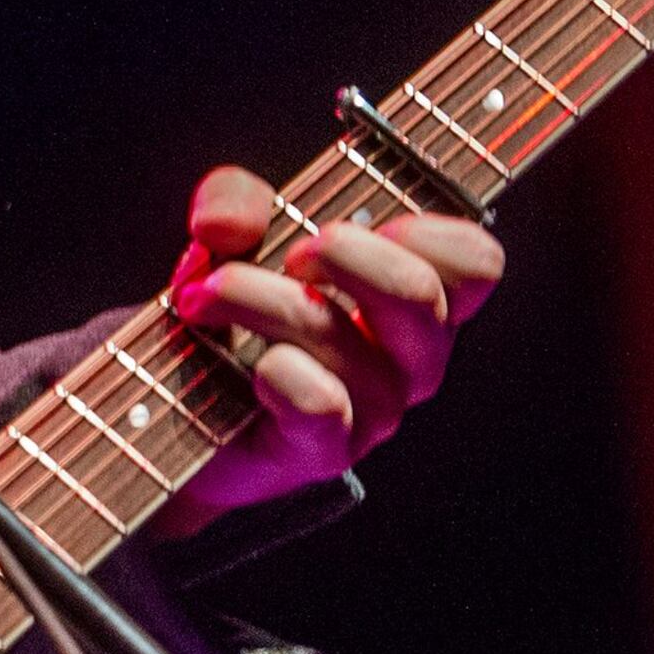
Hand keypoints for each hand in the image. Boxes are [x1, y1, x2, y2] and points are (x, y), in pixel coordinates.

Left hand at [158, 165, 502, 530]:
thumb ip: (235, 202)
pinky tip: (238, 359)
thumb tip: (224, 224)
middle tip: (289, 256)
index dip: (426, 230)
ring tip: (206, 296)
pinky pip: (320, 402)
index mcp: (414, 302)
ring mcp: (373, 410)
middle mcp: (409, 360)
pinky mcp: (324, 450)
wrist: (179, 409)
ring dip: (258, 298)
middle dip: (341, 253)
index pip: (474, 264)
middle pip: (419, 295)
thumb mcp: (230, 236)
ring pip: (340, 338)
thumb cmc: (232, 315)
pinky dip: (274, 368)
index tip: (355, 222)